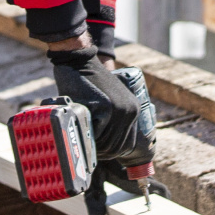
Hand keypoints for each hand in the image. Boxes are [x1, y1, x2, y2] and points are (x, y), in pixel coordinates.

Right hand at [48, 46, 157, 171]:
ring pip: (106, 143)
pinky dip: (87, 134)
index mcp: (134, 110)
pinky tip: (80, 128)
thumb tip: (105, 149)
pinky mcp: (105, 107)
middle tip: (87, 149)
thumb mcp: (109, 102)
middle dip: (101, 153)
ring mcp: (119, 109)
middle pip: (117, 147)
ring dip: (93, 145)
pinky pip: (96, 133)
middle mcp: (131, 111)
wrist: (79, 62)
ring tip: (82, 139)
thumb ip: (111, 121)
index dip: (113, 153)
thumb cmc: (88, 84)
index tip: (99, 153)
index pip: (128, 144)